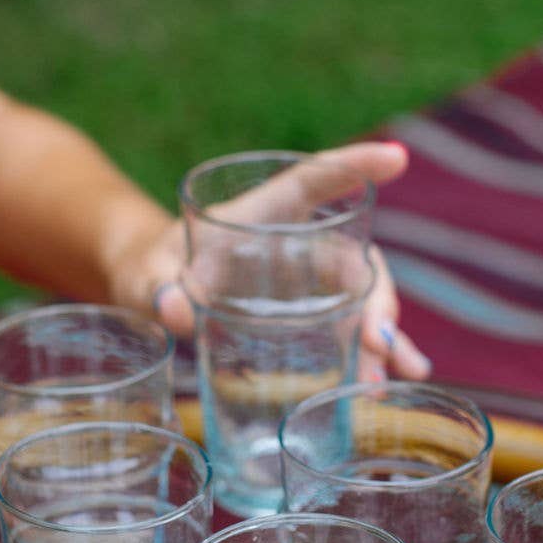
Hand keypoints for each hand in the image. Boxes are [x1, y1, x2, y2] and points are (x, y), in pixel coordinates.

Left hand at [109, 142, 430, 380]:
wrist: (152, 292)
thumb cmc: (150, 267)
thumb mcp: (146, 274)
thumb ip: (155, 285)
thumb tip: (174, 308)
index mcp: (262, 213)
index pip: (313, 180)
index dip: (354, 164)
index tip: (396, 156)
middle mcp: (297, 243)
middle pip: (354, 260)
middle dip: (376, 300)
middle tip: (379, 343)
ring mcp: (307, 282)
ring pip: (362, 301)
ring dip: (382, 338)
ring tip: (389, 377)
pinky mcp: (306, 316)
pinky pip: (349, 331)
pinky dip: (368, 357)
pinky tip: (379, 386)